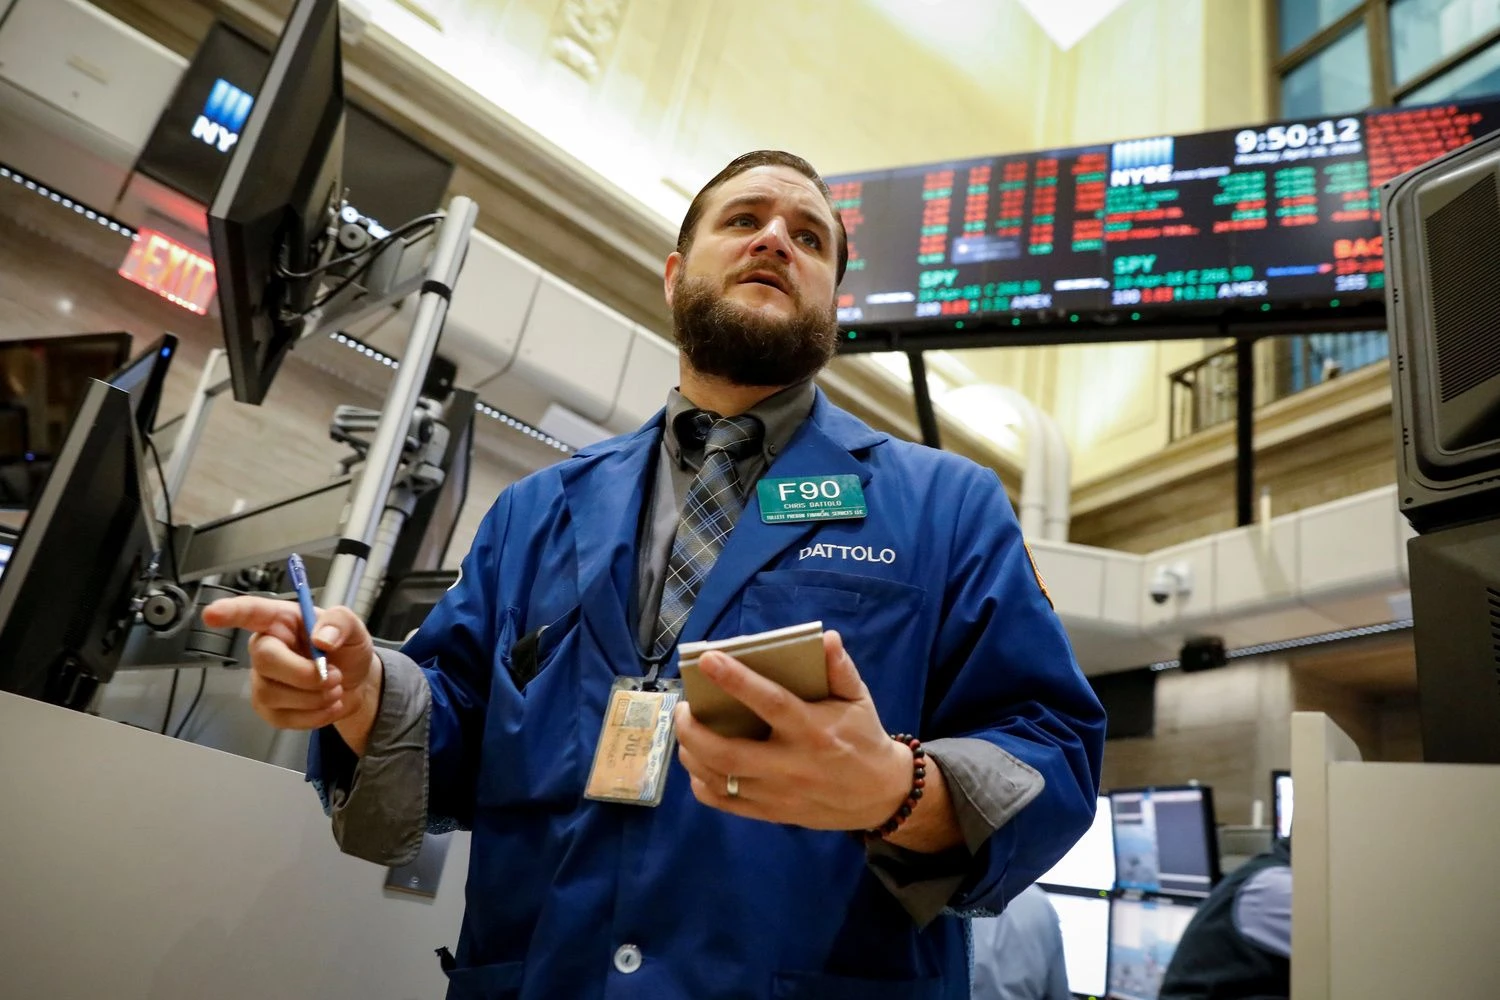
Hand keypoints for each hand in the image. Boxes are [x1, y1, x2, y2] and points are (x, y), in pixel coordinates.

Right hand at [200, 596, 382, 754]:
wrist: (357, 683)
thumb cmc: (346, 649)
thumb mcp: (353, 627)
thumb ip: (340, 623)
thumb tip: (322, 639)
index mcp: (282, 621)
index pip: (250, 612)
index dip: (230, 612)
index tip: (212, 614)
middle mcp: (267, 647)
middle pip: (265, 660)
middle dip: (304, 674)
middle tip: (333, 676)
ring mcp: (263, 679)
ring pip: (272, 693)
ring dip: (313, 698)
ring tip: (335, 689)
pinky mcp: (268, 708)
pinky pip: (281, 718)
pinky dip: (313, 716)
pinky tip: (328, 705)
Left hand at [673, 630, 912, 831]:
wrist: (880, 795)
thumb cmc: (864, 737)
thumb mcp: (859, 699)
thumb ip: (840, 669)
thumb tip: (827, 638)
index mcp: (812, 730)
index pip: (770, 702)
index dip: (736, 680)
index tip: (708, 659)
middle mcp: (791, 765)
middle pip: (728, 752)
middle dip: (693, 729)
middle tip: (682, 707)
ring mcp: (778, 794)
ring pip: (719, 778)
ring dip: (691, 753)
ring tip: (686, 730)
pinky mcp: (772, 814)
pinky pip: (725, 803)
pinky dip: (702, 784)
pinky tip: (698, 764)